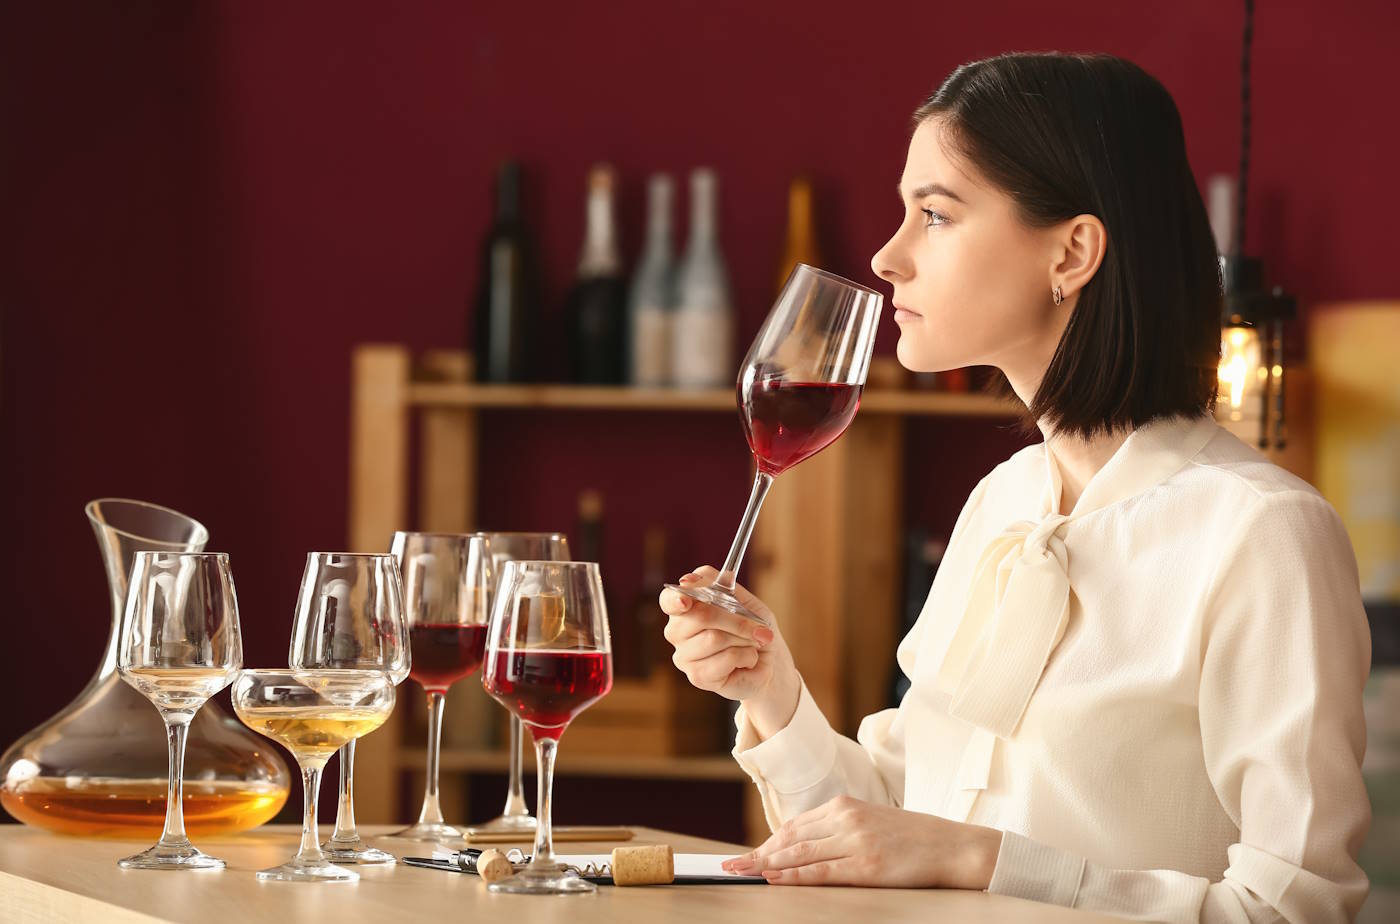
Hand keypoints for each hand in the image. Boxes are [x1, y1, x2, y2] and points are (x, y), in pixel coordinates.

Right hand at [659, 565, 800, 738]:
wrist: (770, 662)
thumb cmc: (753, 628)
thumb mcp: (745, 601)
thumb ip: (722, 586)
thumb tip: (693, 577)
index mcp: (684, 607)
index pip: (669, 599)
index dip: (675, 599)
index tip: (686, 600)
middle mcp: (677, 631)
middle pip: (700, 615)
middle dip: (737, 620)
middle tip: (760, 628)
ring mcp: (684, 656)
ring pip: (715, 638)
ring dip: (745, 639)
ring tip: (752, 645)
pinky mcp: (697, 676)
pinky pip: (726, 658)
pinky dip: (747, 656)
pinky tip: (746, 660)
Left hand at [720, 795, 1003, 889]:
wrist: (952, 845)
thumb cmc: (912, 837)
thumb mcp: (870, 821)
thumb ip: (838, 829)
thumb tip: (801, 847)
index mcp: (845, 805)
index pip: (795, 825)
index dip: (768, 842)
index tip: (748, 855)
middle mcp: (846, 818)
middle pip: (791, 838)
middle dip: (758, 853)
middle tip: (731, 866)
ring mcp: (855, 841)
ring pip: (800, 854)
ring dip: (766, 865)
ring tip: (743, 873)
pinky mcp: (866, 864)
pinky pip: (820, 872)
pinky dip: (793, 876)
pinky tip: (774, 879)